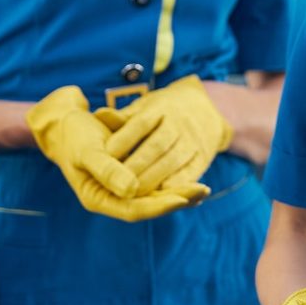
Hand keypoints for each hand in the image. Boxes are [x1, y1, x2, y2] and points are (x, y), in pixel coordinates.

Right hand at [27, 85, 206, 221]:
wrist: (66, 123)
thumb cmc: (74, 135)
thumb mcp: (87, 149)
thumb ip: (107, 169)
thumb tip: (131, 189)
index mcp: (97, 198)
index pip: (133, 209)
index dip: (158, 205)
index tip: (182, 197)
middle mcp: (110, 198)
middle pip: (147, 206)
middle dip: (175, 199)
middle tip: (202, 191)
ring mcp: (120, 189)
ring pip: (153, 197)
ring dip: (177, 193)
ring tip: (203, 189)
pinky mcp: (128, 177)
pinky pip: (153, 183)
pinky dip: (171, 181)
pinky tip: (192, 179)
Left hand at [94, 75, 232, 191]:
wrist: (206, 109)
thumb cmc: (162, 112)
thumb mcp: (144, 107)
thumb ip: (122, 118)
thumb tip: (99, 115)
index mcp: (162, 107)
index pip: (141, 123)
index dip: (124, 140)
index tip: (106, 156)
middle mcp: (180, 123)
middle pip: (157, 145)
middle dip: (136, 165)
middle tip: (116, 183)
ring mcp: (193, 141)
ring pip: (172, 162)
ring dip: (151, 180)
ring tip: (131, 195)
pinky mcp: (202, 158)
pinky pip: (189, 174)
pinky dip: (174, 187)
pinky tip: (157, 198)